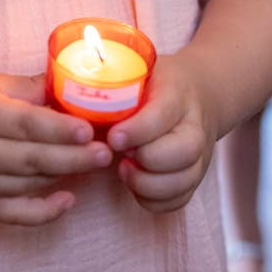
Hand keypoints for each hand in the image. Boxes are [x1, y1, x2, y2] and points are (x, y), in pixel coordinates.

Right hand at [0, 70, 112, 225]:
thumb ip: (26, 88)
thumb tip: (70, 87)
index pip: (26, 125)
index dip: (60, 129)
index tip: (89, 129)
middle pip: (33, 159)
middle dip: (74, 157)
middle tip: (106, 152)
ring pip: (29, 184)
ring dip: (65, 175)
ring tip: (96, 164)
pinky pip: (14, 215)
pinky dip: (43, 212)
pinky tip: (68, 200)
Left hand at [106, 54, 216, 211]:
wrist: (200, 93)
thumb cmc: (159, 83)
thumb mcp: (141, 72)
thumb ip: (116, 86)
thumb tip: (71, 101)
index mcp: (178, 93)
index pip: (162, 115)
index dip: (136, 131)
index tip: (112, 138)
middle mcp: (195, 126)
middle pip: (182, 152)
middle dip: (146, 161)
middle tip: (119, 154)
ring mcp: (200, 155)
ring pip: (182, 181)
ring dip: (147, 184)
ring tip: (124, 170)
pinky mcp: (196, 177)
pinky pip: (179, 200)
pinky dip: (154, 200)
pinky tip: (136, 185)